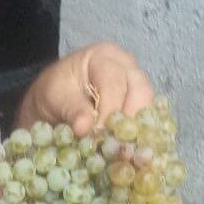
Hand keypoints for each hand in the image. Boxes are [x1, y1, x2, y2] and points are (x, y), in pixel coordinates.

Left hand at [16, 42, 154, 136]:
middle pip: (141, 93)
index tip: (96, 135)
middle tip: (111, 144)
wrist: (56, 100)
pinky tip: (125, 146)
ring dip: (135, 130)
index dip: (108, 112)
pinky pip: (148, 120)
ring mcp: (138, 85)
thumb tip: (85, 127)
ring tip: (117, 147)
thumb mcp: (55, 98)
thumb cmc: (56, 92)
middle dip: (127, 121)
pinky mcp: (141, 104)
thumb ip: (71, 110)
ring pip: (149, 108)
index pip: (114, 84)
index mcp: (104, 57)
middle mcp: (127, 66)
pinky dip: (139, 134)